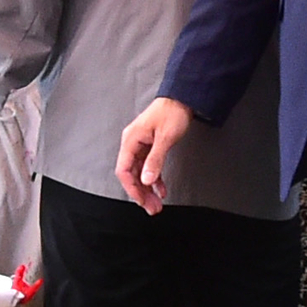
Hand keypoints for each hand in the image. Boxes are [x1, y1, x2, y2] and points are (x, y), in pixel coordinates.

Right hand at [117, 97, 194, 213]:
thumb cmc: (172, 112)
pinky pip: (149, 167)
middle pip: (132, 174)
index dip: (132, 188)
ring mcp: (141, 145)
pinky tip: (161, 190)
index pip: (124, 170)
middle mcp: (133, 143)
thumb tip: (147, 180)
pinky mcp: (150, 146)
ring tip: (156, 204)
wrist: (182, 98)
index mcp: (131, 140)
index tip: (142, 201)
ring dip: (148, 189)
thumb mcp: (165, 138)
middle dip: (141, 193)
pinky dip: (155, 179)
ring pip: (141, 173)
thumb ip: (155, 160)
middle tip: (152, 208)